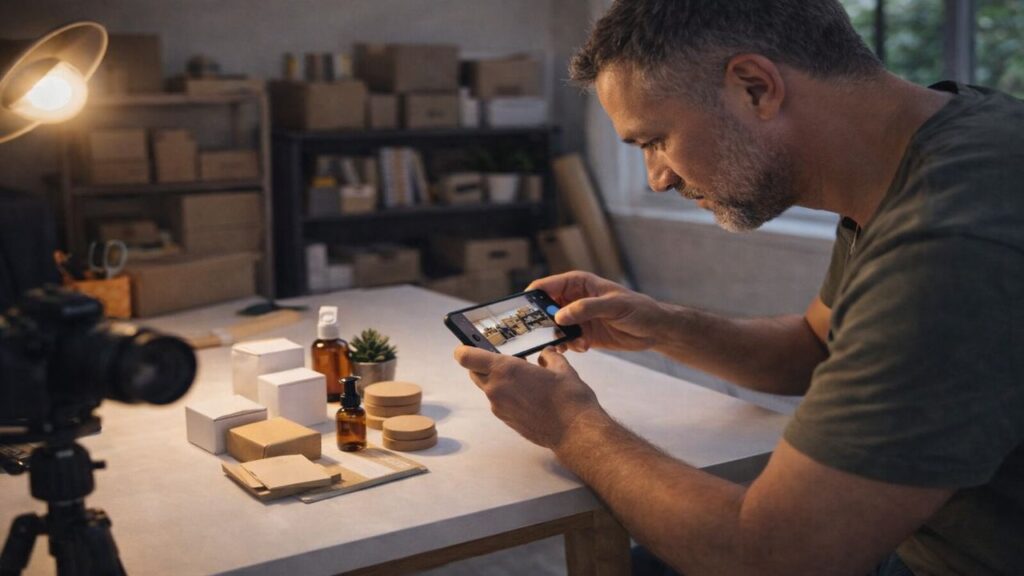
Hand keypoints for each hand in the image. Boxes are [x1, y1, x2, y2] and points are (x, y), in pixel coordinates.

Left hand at [453, 345, 603, 449]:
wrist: (575, 432)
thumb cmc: (568, 399)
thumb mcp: (561, 368)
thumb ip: (549, 356)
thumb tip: (546, 353)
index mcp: (505, 370)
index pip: (466, 356)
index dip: (464, 349)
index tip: (470, 345)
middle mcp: (496, 389)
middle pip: (473, 372)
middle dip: (482, 363)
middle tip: (502, 358)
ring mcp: (499, 407)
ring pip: (487, 387)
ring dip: (497, 380)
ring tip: (522, 377)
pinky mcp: (506, 420)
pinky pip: (498, 401)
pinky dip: (507, 395)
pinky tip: (528, 394)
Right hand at [528, 271, 664, 352]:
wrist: (654, 329)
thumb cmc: (638, 309)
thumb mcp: (614, 305)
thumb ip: (586, 308)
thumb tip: (560, 316)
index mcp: (577, 283)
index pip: (546, 287)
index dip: (531, 298)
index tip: (522, 313)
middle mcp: (573, 299)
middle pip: (545, 309)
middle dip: (541, 322)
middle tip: (542, 334)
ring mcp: (576, 318)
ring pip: (553, 327)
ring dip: (558, 337)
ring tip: (572, 343)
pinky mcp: (582, 334)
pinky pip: (566, 341)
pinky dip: (570, 346)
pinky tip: (584, 347)